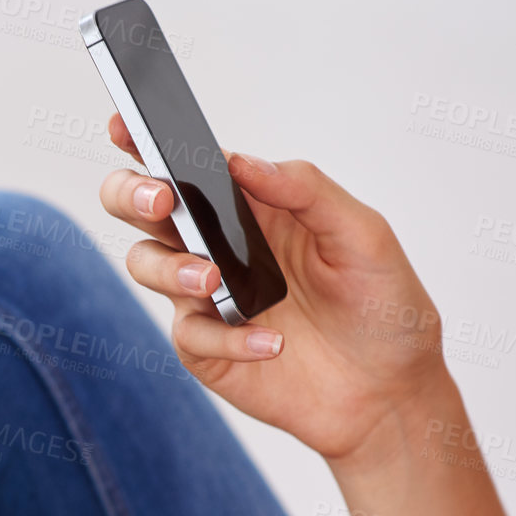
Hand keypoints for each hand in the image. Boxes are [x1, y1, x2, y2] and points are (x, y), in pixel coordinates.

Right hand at [99, 115, 451, 467]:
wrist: (390, 393)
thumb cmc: (381, 307)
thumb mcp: (362, 235)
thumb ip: (305, 190)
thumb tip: (243, 162)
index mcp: (250, 205)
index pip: (187, 162)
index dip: (143, 137)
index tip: (125, 122)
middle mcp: (217, 244)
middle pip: (139, 206)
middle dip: (132, 193)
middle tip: (162, 201)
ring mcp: (206, 297)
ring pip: (145, 264)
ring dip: (171, 267)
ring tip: (215, 279)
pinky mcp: (206, 348)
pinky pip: (190, 333)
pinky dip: (228, 336)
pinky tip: (272, 344)